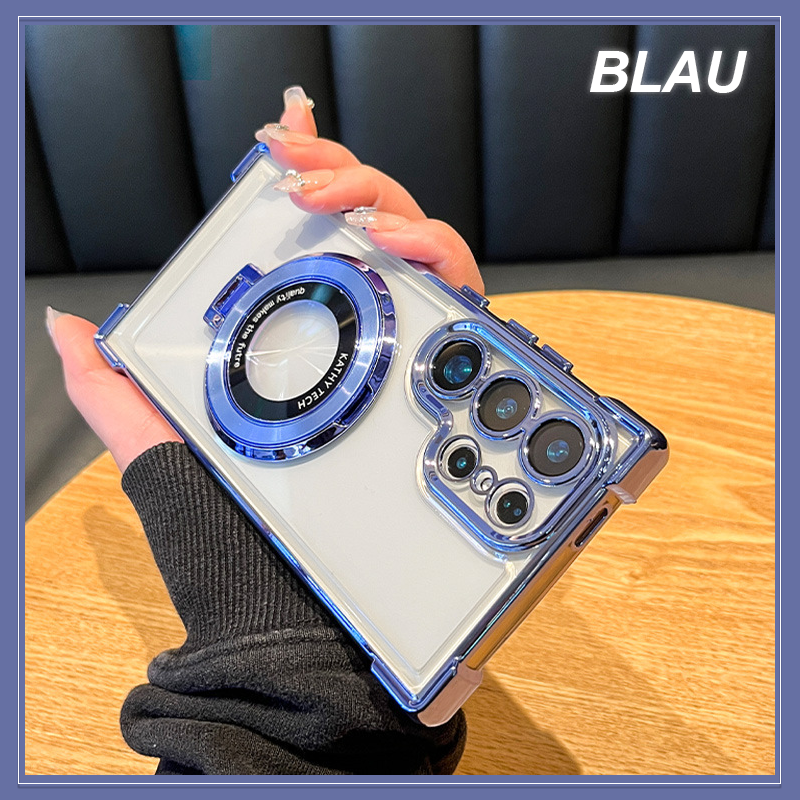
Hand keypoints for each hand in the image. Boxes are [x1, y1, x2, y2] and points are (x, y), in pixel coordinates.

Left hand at [50, 86, 484, 470]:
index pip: (307, 230)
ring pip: (413, 239)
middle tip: (297, 174)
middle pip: (363, 217)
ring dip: (385, 205)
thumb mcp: (156, 438)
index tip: (275, 141)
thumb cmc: (231, 507)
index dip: (304, 169)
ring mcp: (398, 336)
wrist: (286, 575)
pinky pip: (456, 289)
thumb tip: (67, 328)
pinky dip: (437, 254)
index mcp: (294, 327)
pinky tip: (403, 249)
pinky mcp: (437, 359)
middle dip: (339, 173)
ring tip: (351, 214)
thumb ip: (105, 385)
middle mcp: (351, 321)